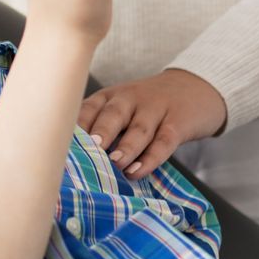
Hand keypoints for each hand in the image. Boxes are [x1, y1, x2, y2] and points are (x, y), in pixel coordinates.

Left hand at [79, 69, 227, 180]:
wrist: (196, 87)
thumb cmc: (149, 106)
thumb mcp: (124, 108)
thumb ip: (104, 128)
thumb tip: (76, 163)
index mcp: (111, 96)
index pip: (89, 107)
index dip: (76, 127)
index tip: (61, 145)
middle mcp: (131, 99)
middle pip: (113, 114)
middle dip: (100, 131)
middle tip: (90, 149)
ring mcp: (156, 109)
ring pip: (139, 128)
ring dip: (126, 147)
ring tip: (116, 165)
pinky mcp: (178, 122)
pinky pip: (164, 140)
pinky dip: (151, 157)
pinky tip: (139, 170)